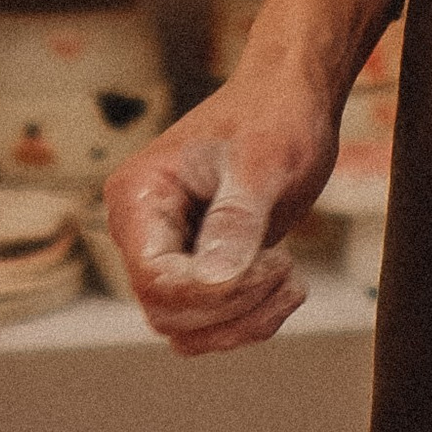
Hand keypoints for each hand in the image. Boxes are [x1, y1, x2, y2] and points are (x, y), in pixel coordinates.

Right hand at [102, 60, 341, 356]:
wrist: (291, 100)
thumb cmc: (275, 115)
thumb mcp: (263, 161)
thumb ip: (237, 218)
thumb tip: (215, 278)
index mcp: (139, 197)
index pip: (154, 279)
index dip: (212, 292)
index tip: (272, 263)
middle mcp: (141, 231)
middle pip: (166, 314)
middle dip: (234, 307)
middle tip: (286, 265)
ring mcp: (166, 253)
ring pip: (187, 331)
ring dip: (245, 321)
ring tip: (291, 276)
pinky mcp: (196, 269)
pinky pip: (211, 324)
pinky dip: (251, 318)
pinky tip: (285, 282)